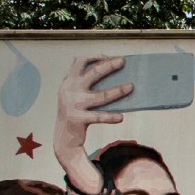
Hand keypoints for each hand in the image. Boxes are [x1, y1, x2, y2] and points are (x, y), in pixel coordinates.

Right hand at [53, 57, 128, 194]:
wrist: (63, 137)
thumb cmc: (76, 112)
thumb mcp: (78, 95)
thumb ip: (89, 85)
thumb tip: (117, 77)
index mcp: (68, 82)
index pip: (79, 62)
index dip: (95, 56)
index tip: (110, 56)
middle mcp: (68, 90)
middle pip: (92, 73)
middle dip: (108, 66)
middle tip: (123, 62)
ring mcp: (72, 104)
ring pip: (100, 95)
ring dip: (117, 91)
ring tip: (131, 87)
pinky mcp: (77, 118)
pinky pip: (98, 116)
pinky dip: (110, 117)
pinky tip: (121, 117)